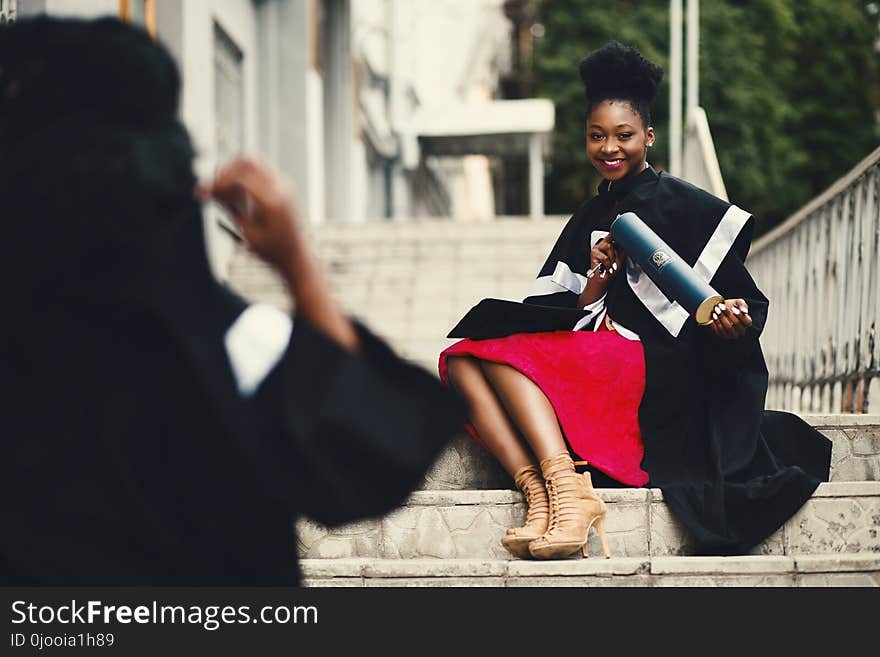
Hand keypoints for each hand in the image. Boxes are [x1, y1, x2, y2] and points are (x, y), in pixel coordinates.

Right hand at [196, 158, 299, 274]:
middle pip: (247, 162)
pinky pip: (260, 171)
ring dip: (234, 172)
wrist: (298, 257)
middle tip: (210, 188)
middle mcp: (281, 189)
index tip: (201, 193)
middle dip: (224, 171)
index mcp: (272, 202)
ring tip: (222, 192)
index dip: (217, 182)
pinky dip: (243, 176)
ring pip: (254, 163)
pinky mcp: (283, 187)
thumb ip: (231, 208)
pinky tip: (236, 196)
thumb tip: (211, 189)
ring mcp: (284, 186)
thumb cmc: (274, 251)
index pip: (240, 178)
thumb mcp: (248, 232)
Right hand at [589, 236, 625, 282]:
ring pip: (609, 246)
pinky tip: (607, 267)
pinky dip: (608, 264)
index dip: (616, 232)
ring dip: (612, 258)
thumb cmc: (610, 270)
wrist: (603, 280)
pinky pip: (605, 256)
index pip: (612, 235)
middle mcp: (602, 245)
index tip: (622, 231)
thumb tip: (628, 242)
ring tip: (611, 265)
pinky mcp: (594, 254)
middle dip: (616, 250)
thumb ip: (623, 250)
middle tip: (615, 259)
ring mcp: (597, 248)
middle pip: (611, 238)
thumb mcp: (620, 259)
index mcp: (607, 244)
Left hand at [707, 298, 751, 339]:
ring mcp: (732, 335)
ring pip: (727, 327)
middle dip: (728, 314)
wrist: (720, 310)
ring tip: (716, 310)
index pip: (747, 322)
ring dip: (721, 318)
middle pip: (736, 324)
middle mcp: (741, 331)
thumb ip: (742, 305)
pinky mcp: (723, 336)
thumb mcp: (738, 302)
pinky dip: (716, 323)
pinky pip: (719, 331)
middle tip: (721, 307)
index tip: (733, 308)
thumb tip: (744, 311)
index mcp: (747, 323)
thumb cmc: (731, 306)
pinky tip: (714, 316)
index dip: (740, 315)